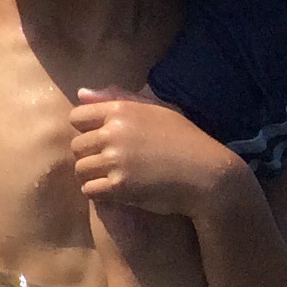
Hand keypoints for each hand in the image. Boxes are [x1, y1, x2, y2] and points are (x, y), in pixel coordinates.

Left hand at [70, 88, 248, 216]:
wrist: (210, 176)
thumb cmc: (186, 141)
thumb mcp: (157, 111)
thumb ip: (118, 99)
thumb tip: (81, 93)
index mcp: (121, 111)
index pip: (76, 117)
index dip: (87, 130)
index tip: (105, 141)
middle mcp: (113, 132)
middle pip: (77, 146)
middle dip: (90, 156)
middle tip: (113, 164)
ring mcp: (116, 160)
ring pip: (81, 169)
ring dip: (94, 176)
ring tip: (114, 178)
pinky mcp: (119, 186)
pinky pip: (89, 190)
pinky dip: (99, 193)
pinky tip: (117, 192)